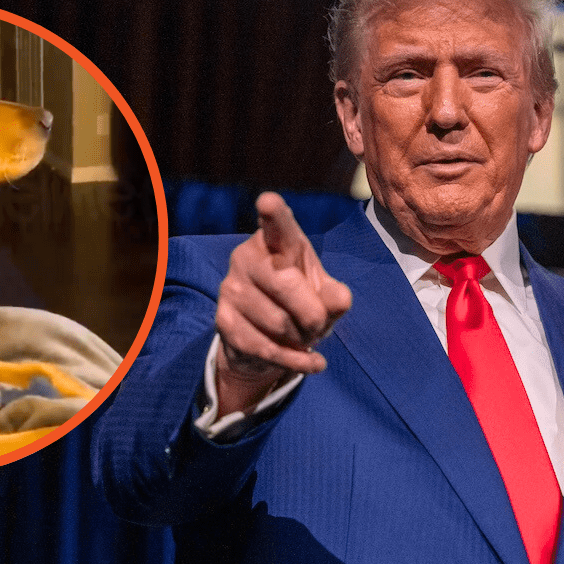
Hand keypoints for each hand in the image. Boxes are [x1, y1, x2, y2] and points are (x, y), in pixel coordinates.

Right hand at [214, 192, 351, 415]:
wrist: (267, 342)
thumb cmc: (302, 305)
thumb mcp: (326, 297)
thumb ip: (336, 297)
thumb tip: (340, 300)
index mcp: (277, 241)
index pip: (277, 224)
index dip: (273, 213)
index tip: (268, 201)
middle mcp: (247, 257)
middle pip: (287, 284)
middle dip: (313, 314)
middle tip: (317, 325)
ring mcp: (231, 288)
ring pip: (279, 322)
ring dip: (302, 340)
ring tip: (303, 337)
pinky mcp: (223, 321)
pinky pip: (267, 348)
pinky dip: (296, 361)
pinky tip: (311, 362)